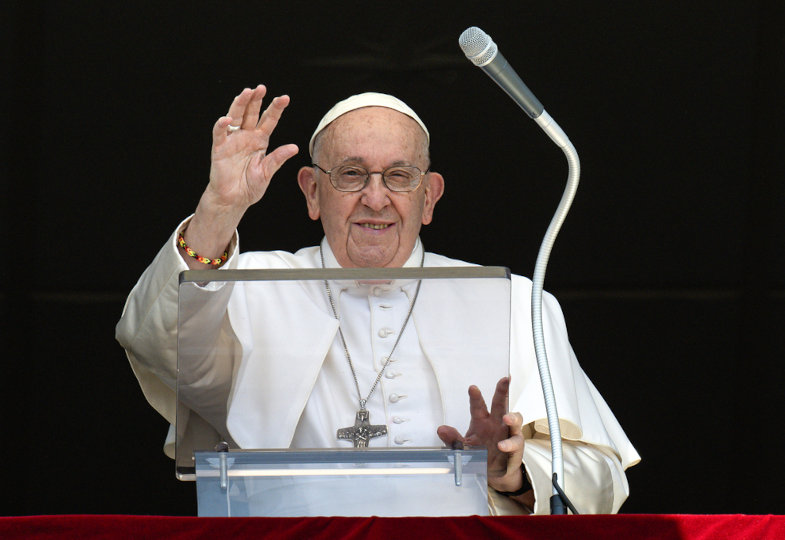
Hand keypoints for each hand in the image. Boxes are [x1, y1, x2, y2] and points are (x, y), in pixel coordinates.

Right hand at [183, 85, 298, 262]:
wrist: (233, 200)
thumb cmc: (250, 186)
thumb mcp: (267, 172)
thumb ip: (278, 158)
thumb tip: (294, 147)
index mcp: (260, 140)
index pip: (269, 120)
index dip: (276, 109)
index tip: (285, 98)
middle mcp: (246, 136)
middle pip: (252, 113)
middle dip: (256, 100)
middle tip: (261, 88)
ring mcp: (232, 140)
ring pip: (236, 117)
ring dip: (240, 104)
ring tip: (246, 92)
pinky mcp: (219, 148)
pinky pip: (220, 133)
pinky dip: (222, 125)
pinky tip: (227, 118)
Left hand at [437, 377, 526, 492]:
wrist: (493, 472)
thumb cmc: (479, 454)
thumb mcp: (462, 447)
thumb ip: (452, 439)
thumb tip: (441, 429)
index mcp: (482, 421)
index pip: (478, 406)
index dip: (475, 397)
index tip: (472, 388)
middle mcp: (496, 423)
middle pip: (500, 404)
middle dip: (503, 391)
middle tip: (505, 380)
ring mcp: (507, 433)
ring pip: (514, 420)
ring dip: (512, 417)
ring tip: (507, 418)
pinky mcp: (515, 447)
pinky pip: (515, 442)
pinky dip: (509, 444)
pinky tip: (501, 445)